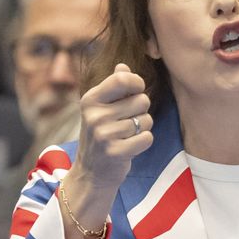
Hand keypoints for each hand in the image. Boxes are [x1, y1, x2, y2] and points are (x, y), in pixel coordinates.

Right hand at [60, 64, 153, 238]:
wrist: (92, 172)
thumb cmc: (102, 135)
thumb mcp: (102, 109)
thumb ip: (114, 87)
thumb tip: (123, 66)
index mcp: (91, 99)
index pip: (123, 79)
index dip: (137, 83)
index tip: (136, 91)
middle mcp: (94, 115)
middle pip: (141, 100)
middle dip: (141, 111)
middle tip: (127, 122)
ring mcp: (103, 134)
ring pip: (146, 120)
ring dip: (142, 128)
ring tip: (126, 136)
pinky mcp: (114, 152)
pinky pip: (147, 138)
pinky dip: (143, 142)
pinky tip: (130, 147)